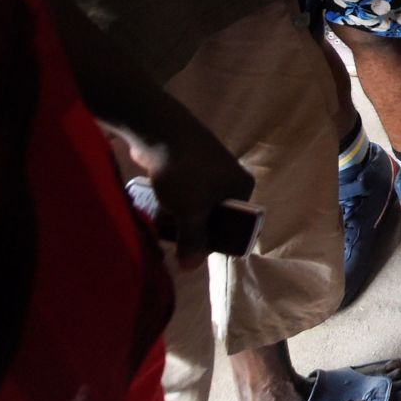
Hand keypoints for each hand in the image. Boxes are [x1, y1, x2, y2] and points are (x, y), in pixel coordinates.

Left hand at [126, 117, 253, 261]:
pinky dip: (172, 205)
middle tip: (174, 239)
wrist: (161, 132)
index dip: (215, 240)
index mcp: (242, 187)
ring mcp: (209, 172)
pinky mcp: (188, 167)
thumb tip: (190, 268)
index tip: (192, 249)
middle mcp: (230, 179)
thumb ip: (193, 241)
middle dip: (193, 230)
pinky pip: (183, 195)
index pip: (235, 224)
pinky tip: (158, 208)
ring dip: (180, 219)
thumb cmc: (186, 172)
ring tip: (162, 223)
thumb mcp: (191, 212)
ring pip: (195, 207)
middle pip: (214, 218)